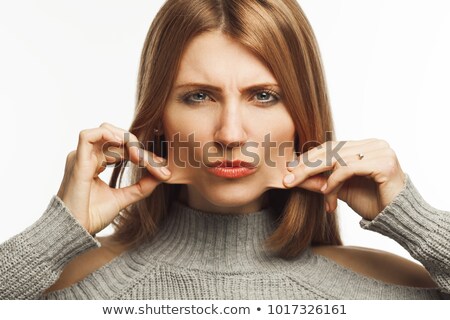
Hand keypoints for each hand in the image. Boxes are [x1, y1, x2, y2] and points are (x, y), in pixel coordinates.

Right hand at [56, 122, 171, 234]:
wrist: (76, 231)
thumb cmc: (92, 216)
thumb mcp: (124, 198)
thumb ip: (142, 186)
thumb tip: (163, 175)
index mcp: (97, 162)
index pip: (123, 149)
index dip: (143, 155)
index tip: (161, 169)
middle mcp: (88, 156)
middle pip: (118, 138)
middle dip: (139, 148)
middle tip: (154, 164)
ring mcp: (81, 157)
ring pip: (105, 131)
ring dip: (126, 139)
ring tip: (138, 156)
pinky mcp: (77, 161)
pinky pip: (87, 136)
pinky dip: (106, 135)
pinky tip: (120, 144)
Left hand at [282, 138, 405, 220]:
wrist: (398, 219)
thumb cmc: (371, 202)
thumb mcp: (340, 189)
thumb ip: (321, 179)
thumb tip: (294, 175)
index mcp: (365, 145)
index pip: (331, 146)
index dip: (309, 157)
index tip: (290, 169)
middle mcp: (374, 144)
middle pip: (331, 150)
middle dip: (307, 166)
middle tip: (289, 180)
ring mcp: (381, 151)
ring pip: (337, 159)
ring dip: (321, 179)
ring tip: (315, 193)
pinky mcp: (384, 163)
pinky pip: (348, 168)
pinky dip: (333, 181)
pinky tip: (326, 193)